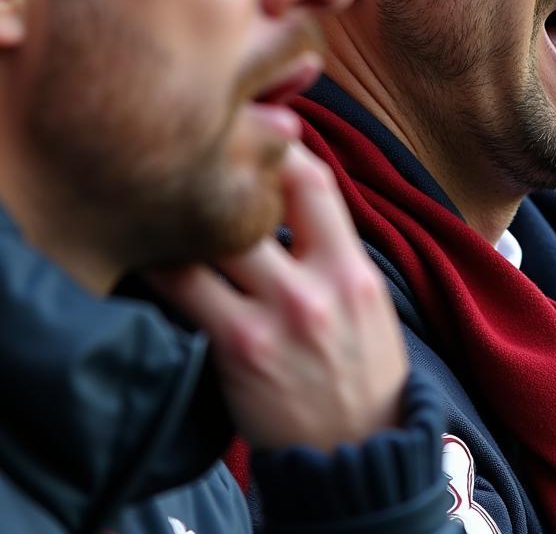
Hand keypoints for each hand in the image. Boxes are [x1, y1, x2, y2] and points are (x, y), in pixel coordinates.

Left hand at [148, 142, 407, 449]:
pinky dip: (164, 268)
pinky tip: (152, 255)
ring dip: (183, 220)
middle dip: (221, 174)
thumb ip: (331, 244)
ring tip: (165, 205)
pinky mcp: (235, 353)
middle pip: (255, 203)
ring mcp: (272, 322)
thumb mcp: (367, 297)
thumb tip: (287, 190)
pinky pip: (185, 294)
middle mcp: (315, 289)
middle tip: (193, 163)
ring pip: (210, 244)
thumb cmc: (361, 367)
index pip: (314, 183)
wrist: (355, 452)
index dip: (279, 150)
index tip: (256, 138)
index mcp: (353, 270)